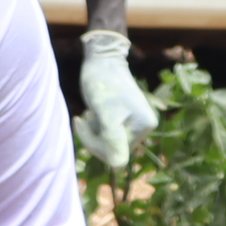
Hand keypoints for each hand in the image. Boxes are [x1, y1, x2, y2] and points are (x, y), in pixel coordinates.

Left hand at [75, 30, 157, 168]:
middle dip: (94, 138)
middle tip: (81, 118)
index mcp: (145, 125)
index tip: (80, 122)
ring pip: (109, 143)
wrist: (101, 59)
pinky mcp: (124, 119)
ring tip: (88, 112)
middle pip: (113, 149)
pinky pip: (108, 134)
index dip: (95, 145)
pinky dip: (96, 127)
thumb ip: (112, 138)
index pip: (117, 154)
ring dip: (94, 132)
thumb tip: (118, 167)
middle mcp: (144, 126)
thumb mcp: (104, 112)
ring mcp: (135, 123)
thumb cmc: (102, 82)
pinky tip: (90, 113)